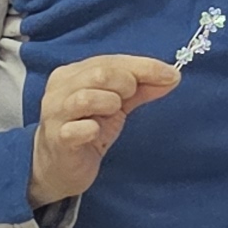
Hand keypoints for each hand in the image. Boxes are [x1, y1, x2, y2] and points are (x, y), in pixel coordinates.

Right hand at [28, 54, 179, 207]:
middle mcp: (60, 89)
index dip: (143, 66)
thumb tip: (172, 76)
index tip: (171, 74)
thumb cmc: (86, 128)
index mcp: (73, 73)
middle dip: (126, 83)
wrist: (60, 167)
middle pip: (99, 73)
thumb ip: (141, 88)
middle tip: (130, 98)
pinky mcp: (58, 139)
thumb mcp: (116, 105)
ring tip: (111, 114)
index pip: (110, 60)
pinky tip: (96, 133)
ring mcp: (56, 114)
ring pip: (86, 98)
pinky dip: (92, 129)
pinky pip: (77, 129)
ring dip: (110, 104)